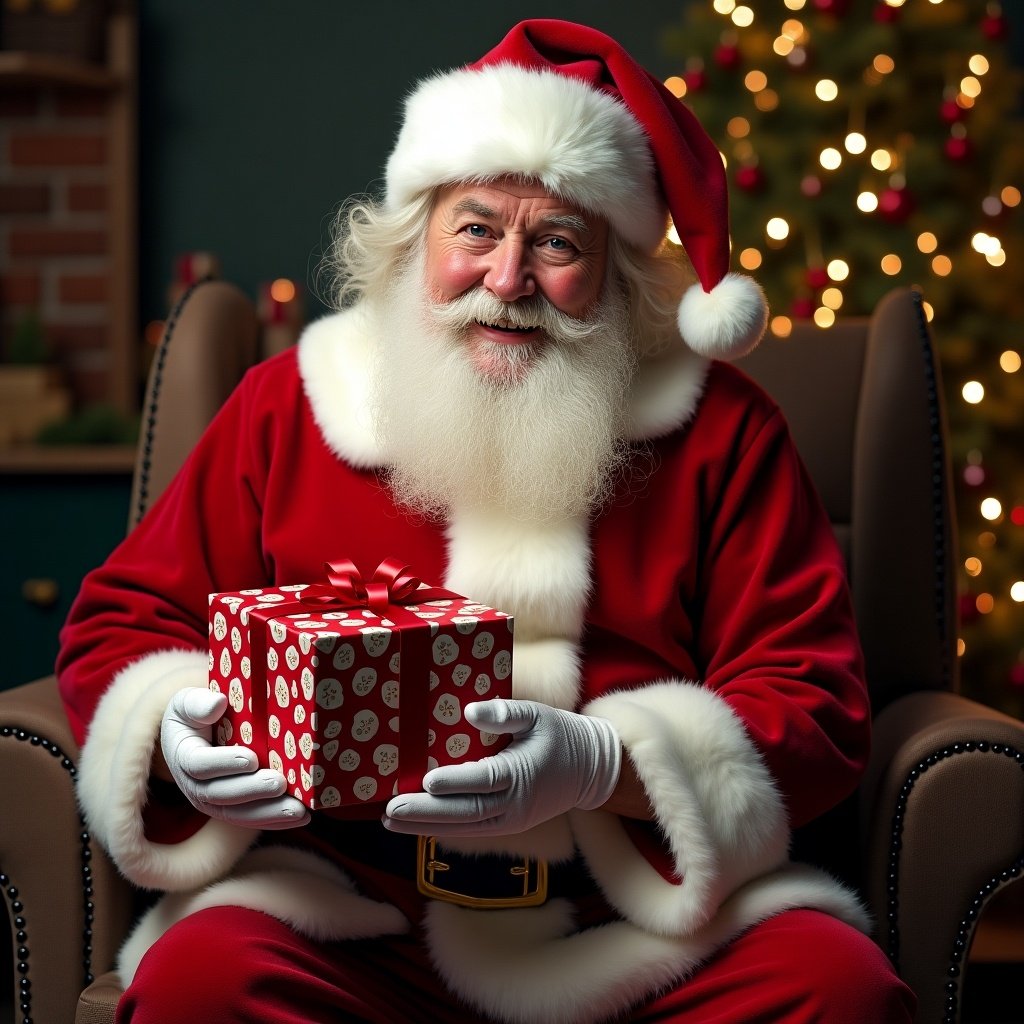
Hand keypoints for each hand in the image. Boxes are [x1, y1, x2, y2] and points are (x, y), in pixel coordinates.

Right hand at [160, 687, 309, 829]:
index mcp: (183, 756)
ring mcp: (213, 802)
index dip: (225, 763)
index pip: (200, 764)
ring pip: (239, 814)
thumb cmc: (195, 714)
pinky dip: (276, 820)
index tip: (251, 759)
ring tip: (298, 810)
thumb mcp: (188, 702)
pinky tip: (301, 818)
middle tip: (279, 784)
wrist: (194, 736)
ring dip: (269, 813)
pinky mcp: (231, 809)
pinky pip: (252, 819)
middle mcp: (194, 786)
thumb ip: (198, 703)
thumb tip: (218, 704)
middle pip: (221, 795)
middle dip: (252, 791)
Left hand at [382, 699, 620, 836]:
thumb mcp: (538, 715)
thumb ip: (506, 713)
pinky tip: (416, 825)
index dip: (454, 782)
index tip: (426, 779)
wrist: (590, 770)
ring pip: (464, 827)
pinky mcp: (508, 825)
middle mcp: (515, 804)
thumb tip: (470, 711)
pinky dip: (442, 828)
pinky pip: (471, 829)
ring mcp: (512, 819)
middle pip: (466, 812)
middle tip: (390, 811)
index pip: (484, 780)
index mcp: (522, 773)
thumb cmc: (560, 735)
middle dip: (426, 813)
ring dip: (426, 826)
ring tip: (390, 822)